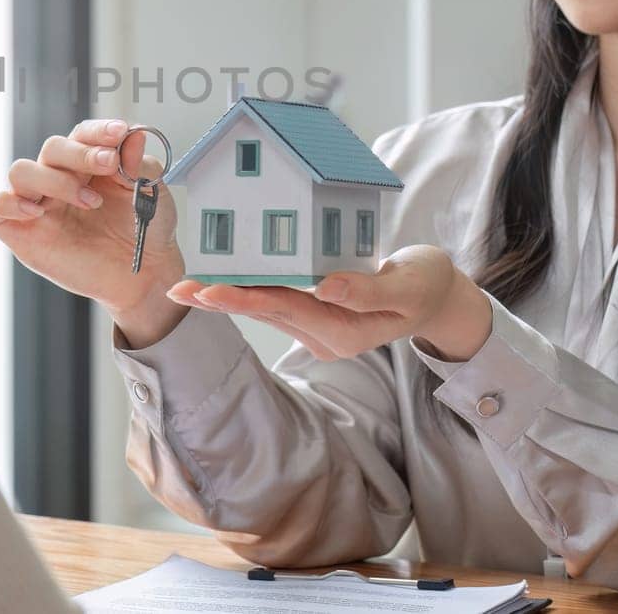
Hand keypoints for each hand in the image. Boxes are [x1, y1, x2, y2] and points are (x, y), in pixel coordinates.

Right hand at [0, 119, 187, 344]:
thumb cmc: (144, 231)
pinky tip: (37, 210)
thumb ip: (139, 164)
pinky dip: (5, 203)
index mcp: (87, 162)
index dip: (97, 130)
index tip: (119, 133)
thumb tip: (133, 135)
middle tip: (108, 164)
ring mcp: (36, 203)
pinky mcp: (19, 232)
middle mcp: (57, 177)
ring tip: (89, 201)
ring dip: (53, 179)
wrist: (141, 275)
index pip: (81, 134)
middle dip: (80, 153)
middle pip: (51, 148)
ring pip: (20, 171)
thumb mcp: (151, 192)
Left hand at [166, 245, 492, 361]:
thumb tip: (327, 286)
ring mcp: (318, 329)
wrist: (438, 297)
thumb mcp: (410, 285)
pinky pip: (274, 302)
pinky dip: (246, 290)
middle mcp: (325, 336)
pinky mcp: (314, 315)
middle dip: (221, 300)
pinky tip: (220, 281)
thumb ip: (370, 290)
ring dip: (226, 298)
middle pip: (265, 313)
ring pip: (264, 309)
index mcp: (345, 332)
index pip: (287, 309)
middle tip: (179, 289)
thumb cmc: (427, 285)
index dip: (246, 296)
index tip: (210, 290)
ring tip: (186, 288)